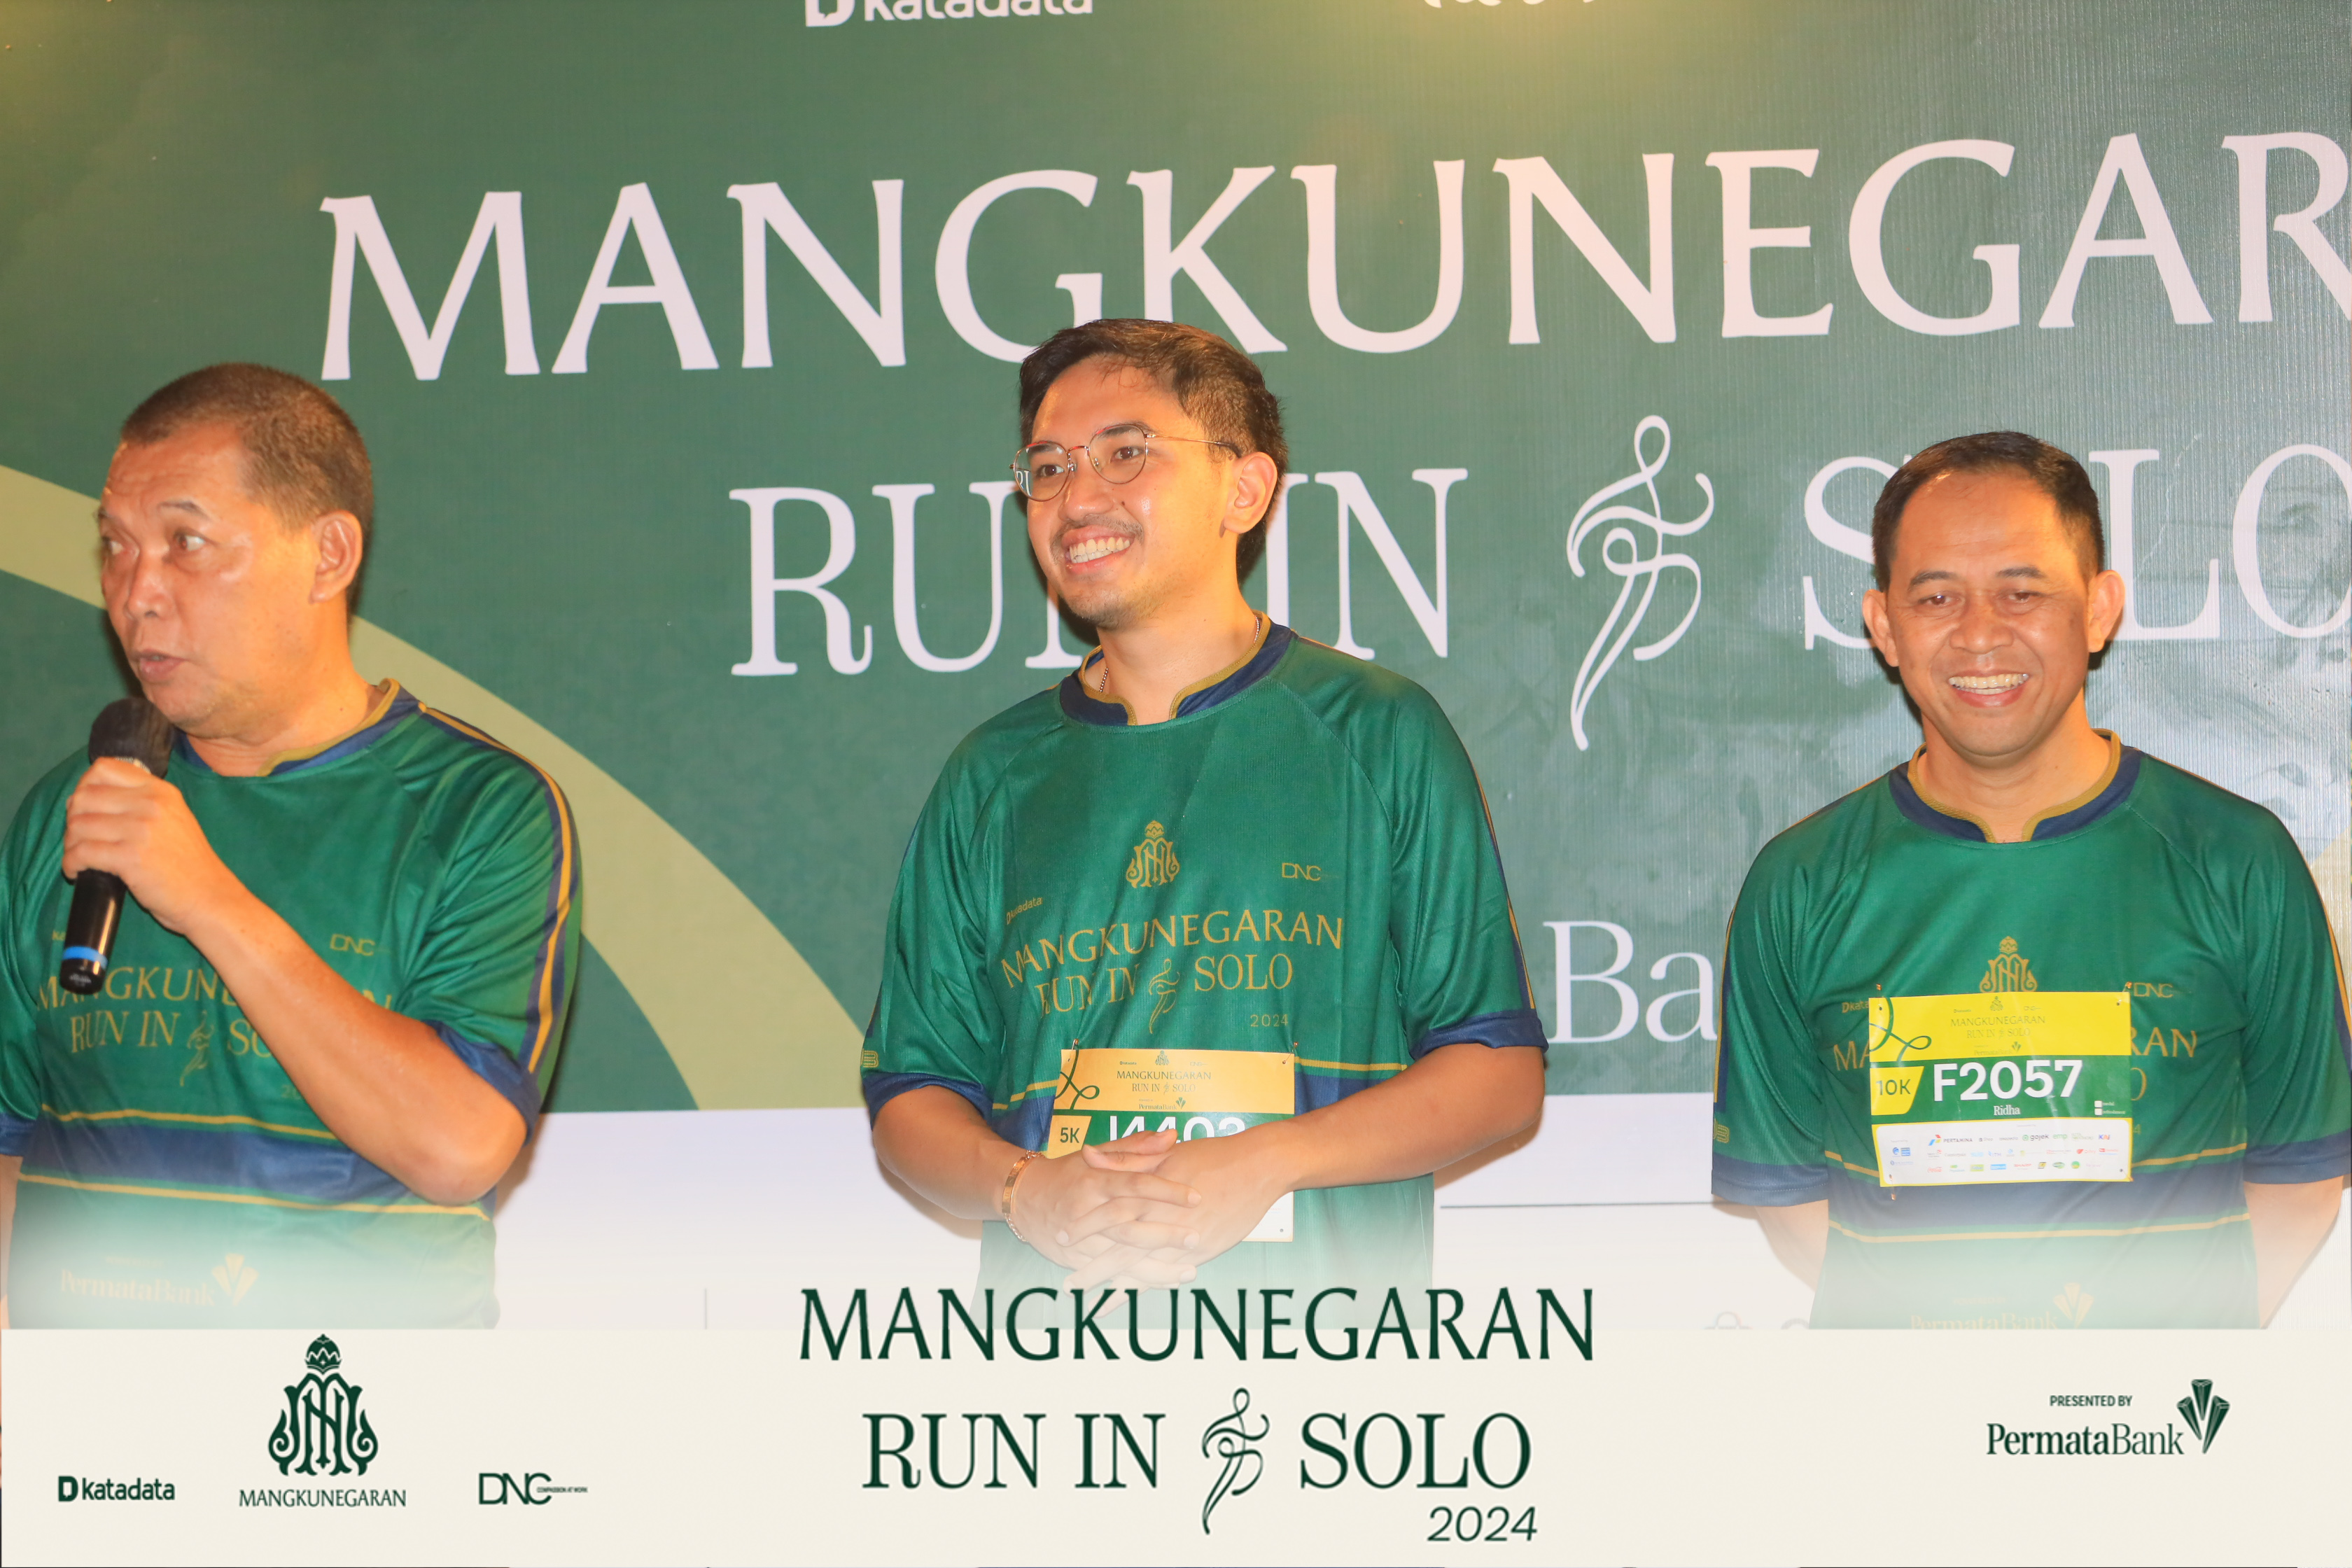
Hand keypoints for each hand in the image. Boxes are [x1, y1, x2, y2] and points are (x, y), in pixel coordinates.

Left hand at [60, 757, 246, 936]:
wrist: (208, 895)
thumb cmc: (188, 862)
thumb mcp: (174, 818)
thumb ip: (142, 802)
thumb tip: (87, 799)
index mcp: (161, 790)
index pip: (104, 768)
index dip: (84, 786)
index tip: (85, 808)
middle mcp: (150, 804)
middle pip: (84, 796)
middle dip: (72, 818)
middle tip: (79, 838)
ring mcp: (140, 830)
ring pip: (78, 825)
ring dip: (70, 844)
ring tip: (79, 856)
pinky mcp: (130, 858)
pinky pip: (81, 853)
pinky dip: (71, 864)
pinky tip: (77, 871)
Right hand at [1011, 1127, 1201, 1279]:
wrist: (1022, 1198)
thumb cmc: (1068, 1173)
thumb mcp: (1097, 1154)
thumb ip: (1135, 1148)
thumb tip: (1172, 1136)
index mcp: (1095, 1180)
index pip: (1135, 1185)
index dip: (1166, 1190)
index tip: (1196, 1197)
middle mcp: (1087, 1211)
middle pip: (1129, 1225)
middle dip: (1164, 1234)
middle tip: (1196, 1236)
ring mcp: (1080, 1240)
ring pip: (1121, 1256)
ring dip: (1156, 1267)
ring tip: (1189, 1271)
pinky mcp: (1076, 1260)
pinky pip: (1109, 1275)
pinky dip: (1136, 1282)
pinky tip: (1163, 1283)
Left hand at [1061, 1126, 1293, 1289]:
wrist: (1258, 1167)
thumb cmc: (1212, 1155)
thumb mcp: (1165, 1153)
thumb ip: (1125, 1158)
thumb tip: (1087, 1153)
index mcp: (1150, 1190)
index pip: (1107, 1212)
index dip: (1083, 1225)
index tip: (1060, 1235)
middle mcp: (1161, 1218)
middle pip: (1117, 1248)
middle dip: (1091, 1267)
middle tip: (1068, 1284)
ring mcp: (1180, 1240)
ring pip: (1138, 1267)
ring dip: (1110, 1285)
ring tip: (1087, 1301)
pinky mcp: (1197, 1253)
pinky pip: (1162, 1277)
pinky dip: (1140, 1290)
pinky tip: (1122, 1302)